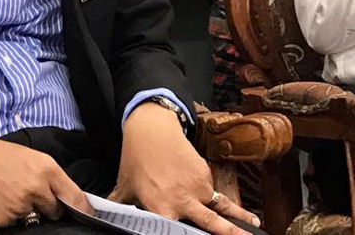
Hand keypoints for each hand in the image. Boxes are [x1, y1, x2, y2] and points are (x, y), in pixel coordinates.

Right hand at [0, 129, 90, 227]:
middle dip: (48, 206)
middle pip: (54, 211)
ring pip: (33, 218)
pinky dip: (8, 216)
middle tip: (32, 193)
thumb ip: (52, 177)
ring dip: (27, 211)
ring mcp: (18, 208)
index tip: (88, 215)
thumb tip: (67, 196)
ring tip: (10, 193)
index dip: (82, 209)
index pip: (74, 197)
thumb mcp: (33, 157)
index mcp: (47, 171)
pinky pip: (13, 224)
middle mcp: (35, 190)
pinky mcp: (1, 221)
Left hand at [110, 102, 259, 234]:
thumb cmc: (136, 161)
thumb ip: (119, 209)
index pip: (178, 234)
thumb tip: (102, 218)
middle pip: (211, 222)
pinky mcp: (205, 174)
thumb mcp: (124, 190)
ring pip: (219, 206)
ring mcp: (198, 187)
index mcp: (162, 210)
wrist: (153, 130)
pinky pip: (211, 191)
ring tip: (251, 224)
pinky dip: (214, 198)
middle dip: (229, 231)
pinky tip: (217, 201)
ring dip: (236, 216)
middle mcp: (183, 201)